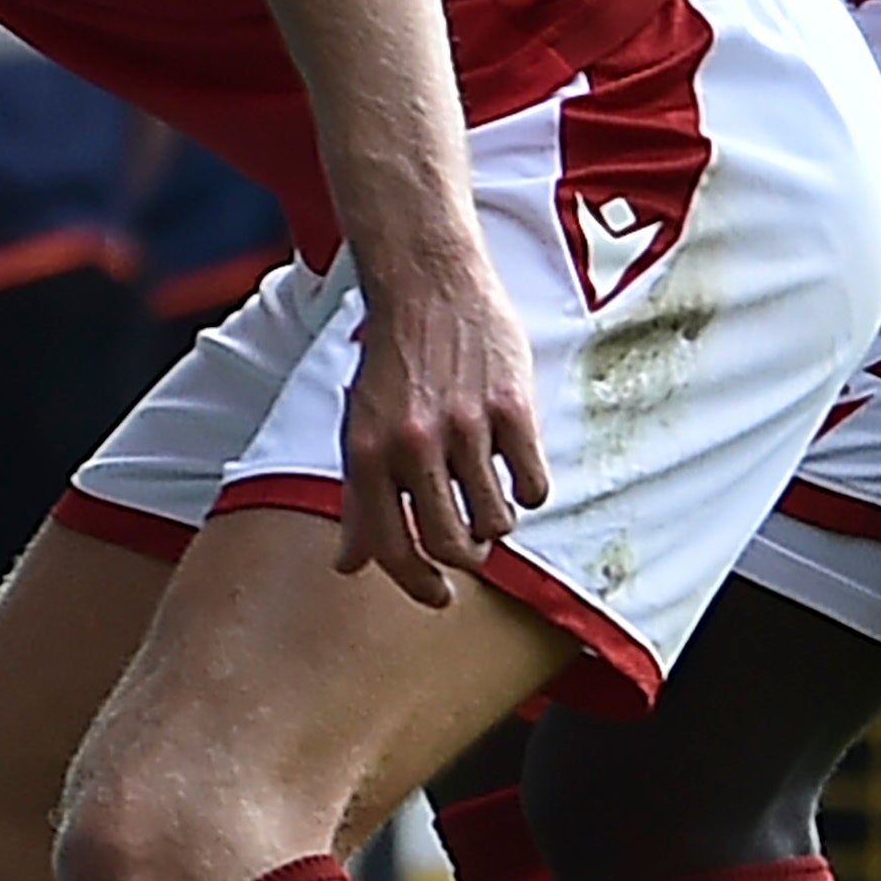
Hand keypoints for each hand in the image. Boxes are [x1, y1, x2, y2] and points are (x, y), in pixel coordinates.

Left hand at [335, 241, 549, 607]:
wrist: (428, 283)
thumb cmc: (392, 363)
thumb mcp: (358, 427)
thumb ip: (358, 499)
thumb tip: (348, 567)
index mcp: (367, 453)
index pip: (391, 546)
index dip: (417, 583)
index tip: (440, 597)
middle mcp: (412, 444)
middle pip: (449, 542)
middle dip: (467, 557)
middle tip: (475, 548)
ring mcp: (464, 426)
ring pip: (496, 519)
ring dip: (499, 524)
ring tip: (493, 503)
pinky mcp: (512, 407)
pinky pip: (532, 483)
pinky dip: (529, 491)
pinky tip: (518, 472)